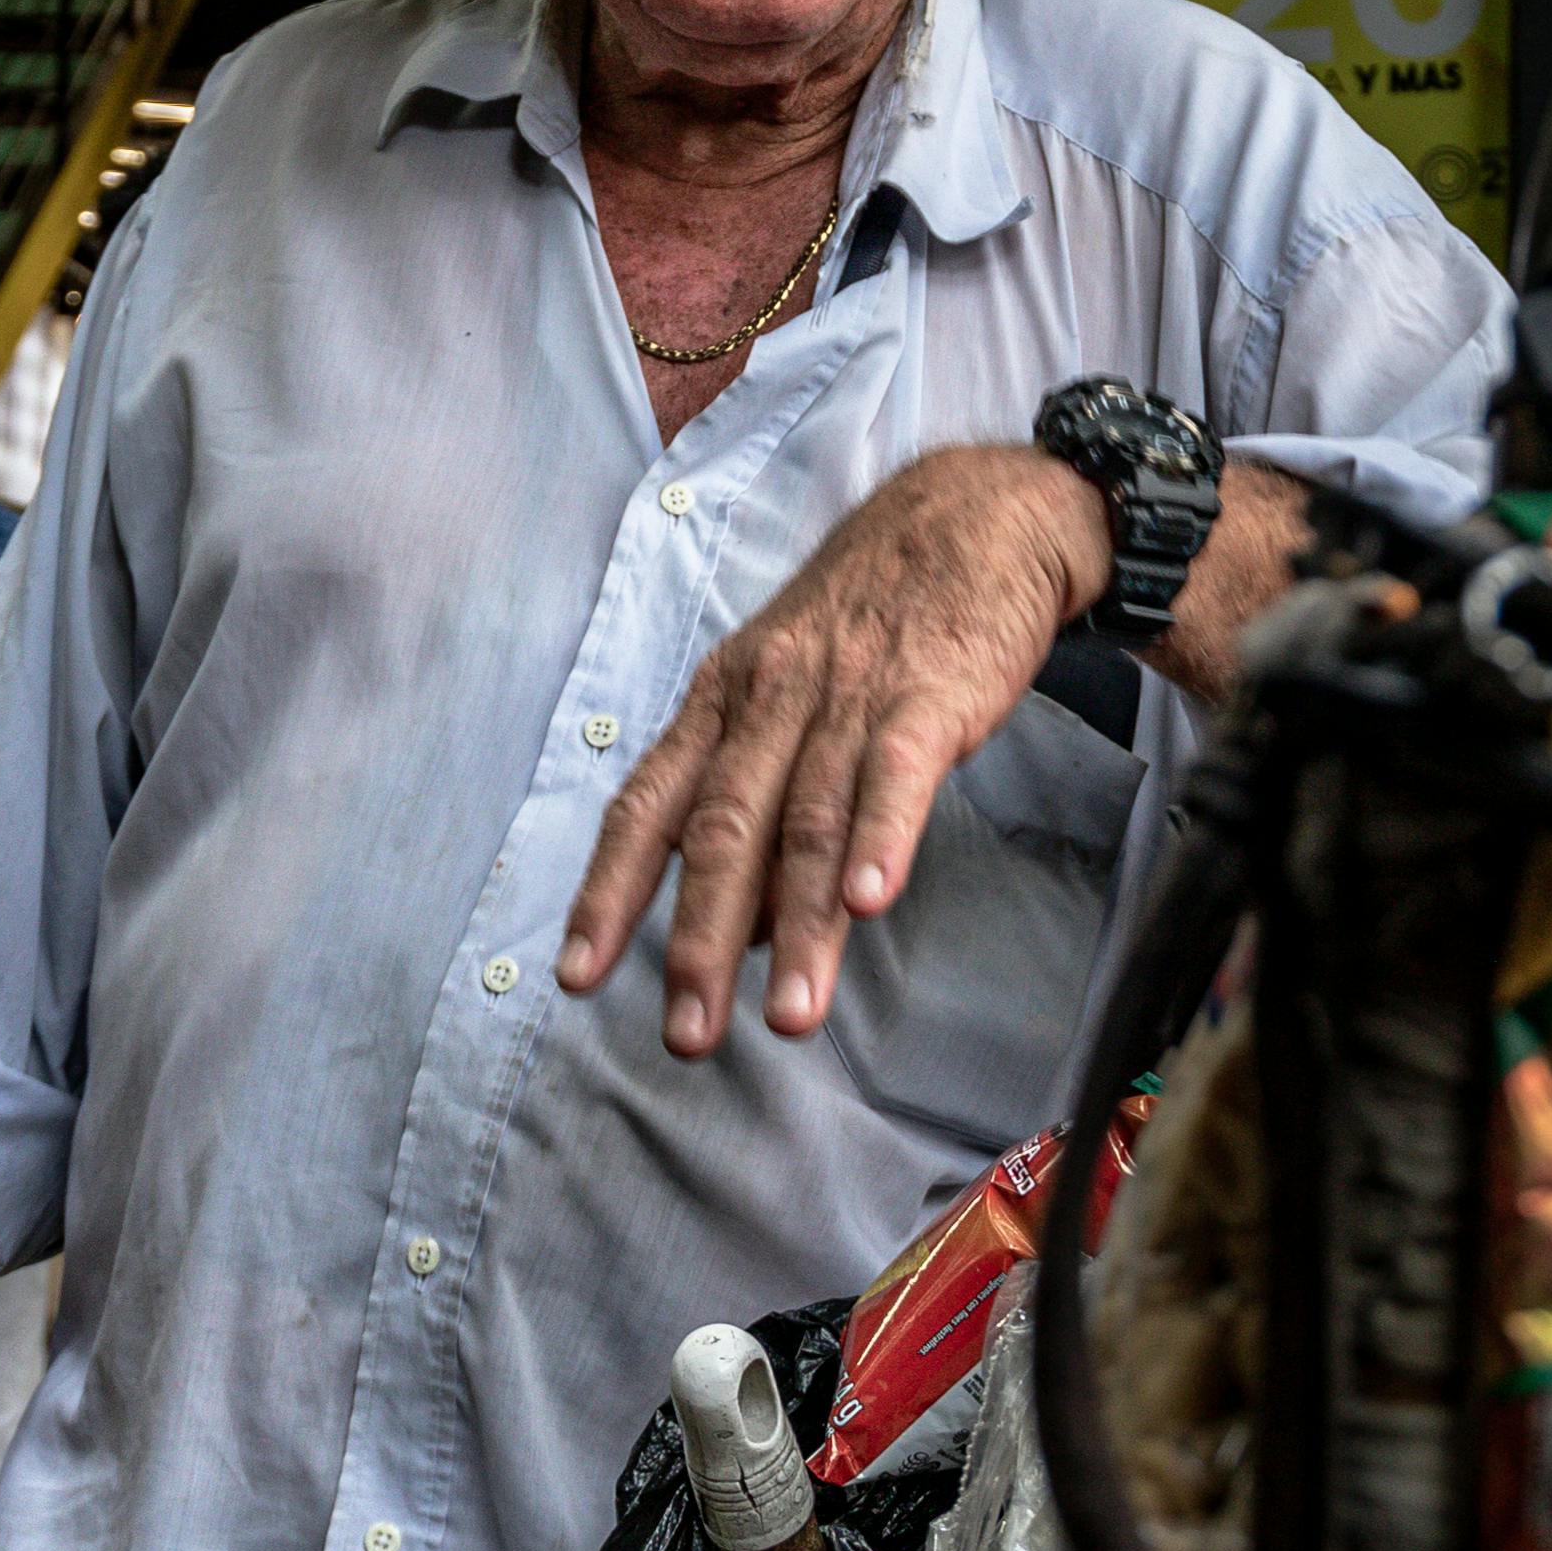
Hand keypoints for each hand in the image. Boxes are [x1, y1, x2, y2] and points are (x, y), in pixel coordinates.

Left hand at [561, 442, 1114, 1053]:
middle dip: (697, 941)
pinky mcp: (926, 694)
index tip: (576, 978)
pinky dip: (881, 840)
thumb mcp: (795, 696)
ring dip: (797, 929)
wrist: (975, 517)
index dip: (607, 894)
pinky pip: (895, 774)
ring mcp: (846, 696)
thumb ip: (762, 811)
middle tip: (686, 1033)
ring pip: (808, 824)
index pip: (647, 808)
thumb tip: (736, 931)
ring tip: (791, 1018)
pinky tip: (870, 904)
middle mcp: (768, 701)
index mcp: (723, 703)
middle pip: (720, 832)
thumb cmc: (878, 619)